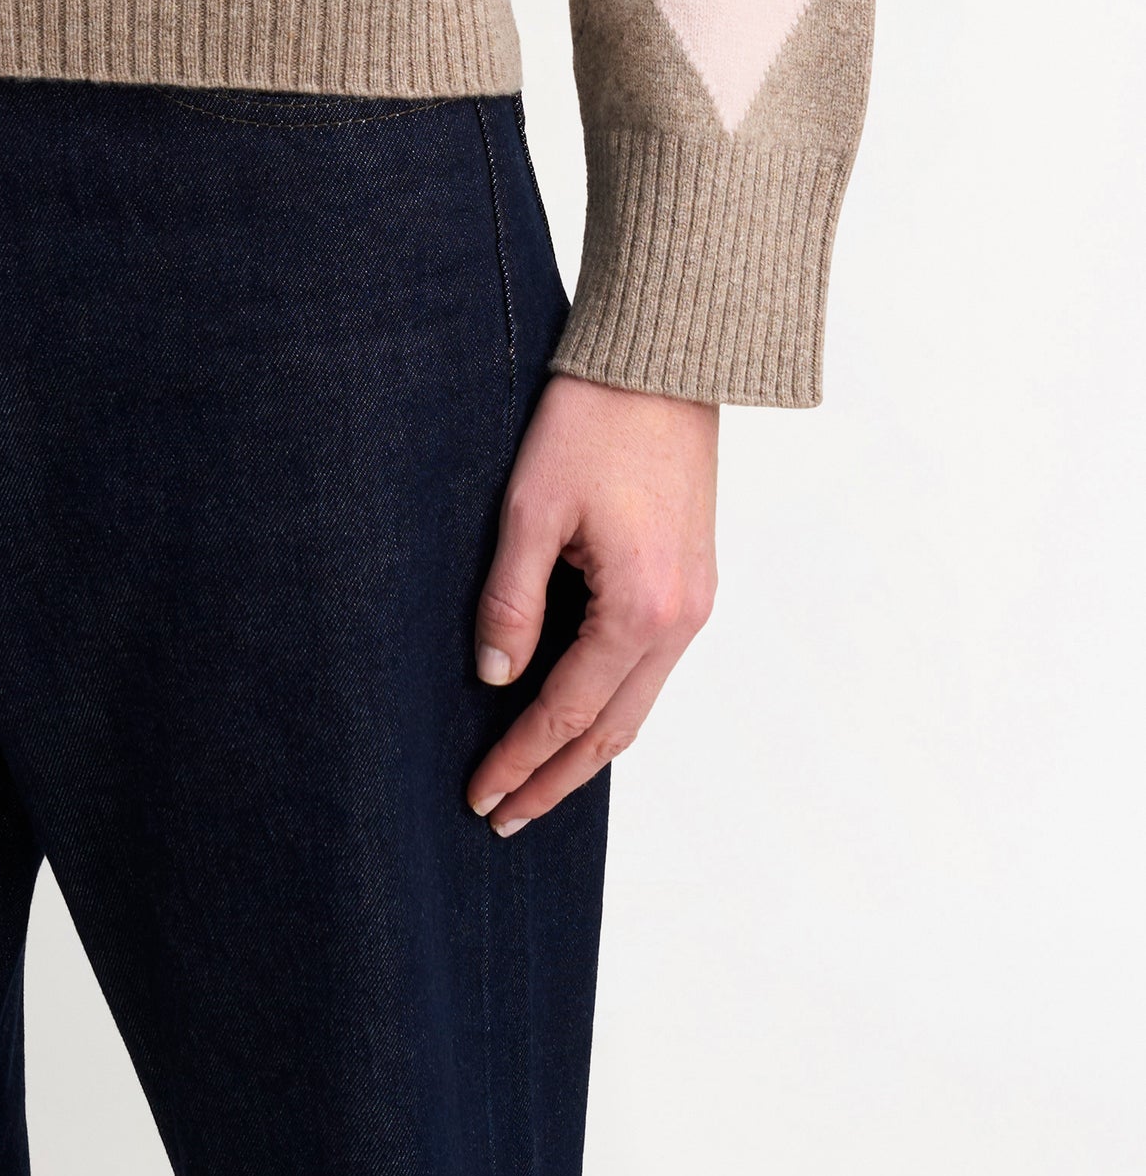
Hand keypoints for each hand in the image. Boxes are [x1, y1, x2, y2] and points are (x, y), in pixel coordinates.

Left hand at [468, 374, 716, 832]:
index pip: (566, 713)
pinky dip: (611, 703)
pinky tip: (576, 710)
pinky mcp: (693, 580)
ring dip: (585, 749)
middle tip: (503, 815)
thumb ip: (510, 599)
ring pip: (637, 705)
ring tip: (535, 780)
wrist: (665, 360)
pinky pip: (650, 668)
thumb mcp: (531, 508)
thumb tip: (492, 677)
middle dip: (555, 779)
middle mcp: (680, 619)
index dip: (518, 760)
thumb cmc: (593, 420)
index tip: (480, 797)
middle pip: (612, 731)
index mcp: (640, 609)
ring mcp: (695, 602)